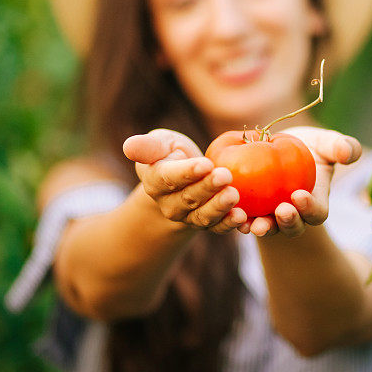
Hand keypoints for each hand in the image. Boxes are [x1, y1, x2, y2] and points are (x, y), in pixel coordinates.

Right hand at [123, 129, 246, 233]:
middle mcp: (169, 203)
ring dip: (219, 207)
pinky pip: (217, 227)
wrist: (185, 176)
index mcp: (155, 181)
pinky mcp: (207, 223)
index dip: (187, 172)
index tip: (205, 164)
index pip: (169, 178)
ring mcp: (188, 217)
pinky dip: (230, 224)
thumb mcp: (160, 143)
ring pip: (203, 216)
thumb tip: (128, 146)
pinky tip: (243, 217)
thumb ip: (148, 146)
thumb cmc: (171, 153)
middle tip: (226, 176)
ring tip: (235, 195)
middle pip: (189, 198)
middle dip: (208, 188)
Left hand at [244, 126, 361, 237]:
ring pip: (269, 228)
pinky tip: (233, 216)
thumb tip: (347, 152)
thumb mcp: (327, 143)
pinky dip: (240, 221)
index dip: (310, 208)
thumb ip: (342, 147)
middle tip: (281, 211)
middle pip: (293, 227)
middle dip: (288, 223)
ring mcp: (272, 218)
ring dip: (262, 228)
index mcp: (315, 203)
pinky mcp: (252, 213)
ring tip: (254, 224)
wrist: (277, 149)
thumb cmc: (309, 147)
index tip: (299, 195)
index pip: (316, 212)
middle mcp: (295, 216)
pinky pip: (246, 220)